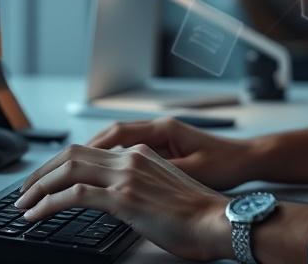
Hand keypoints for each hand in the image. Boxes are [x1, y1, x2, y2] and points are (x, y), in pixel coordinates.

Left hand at [15, 143, 231, 260]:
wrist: (217, 220)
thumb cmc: (197, 214)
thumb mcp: (162, 189)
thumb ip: (139, 186)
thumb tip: (119, 199)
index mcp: (140, 153)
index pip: (89, 151)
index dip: (61, 164)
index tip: (46, 180)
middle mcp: (130, 157)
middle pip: (72, 154)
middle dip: (42, 172)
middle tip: (25, 190)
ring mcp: (126, 175)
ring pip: (68, 170)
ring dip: (40, 187)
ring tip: (24, 204)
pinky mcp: (123, 198)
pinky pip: (74, 196)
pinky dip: (48, 204)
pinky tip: (37, 215)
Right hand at [85, 116, 256, 189]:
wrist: (246, 162)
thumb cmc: (225, 165)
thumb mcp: (191, 171)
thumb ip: (160, 170)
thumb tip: (130, 177)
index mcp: (164, 129)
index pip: (117, 133)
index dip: (92, 147)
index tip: (72, 159)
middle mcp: (159, 129)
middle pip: (112, 136)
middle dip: (86, 152)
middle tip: (62, 168)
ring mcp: (161, 139)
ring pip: (118, 144)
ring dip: (96, 157)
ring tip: (74, 174)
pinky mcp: (164, 150)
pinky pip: (130, 153)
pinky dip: (112, 162)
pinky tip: (102, 178)